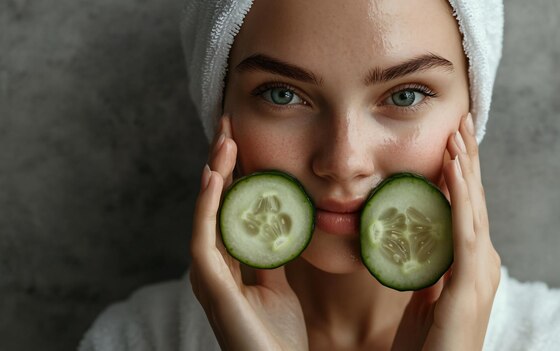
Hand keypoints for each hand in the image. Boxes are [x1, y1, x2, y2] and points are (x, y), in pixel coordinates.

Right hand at [189, 115, 307, 350]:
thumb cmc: (277, 336)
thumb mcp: (278, 286)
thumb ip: (271, 258)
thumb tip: (279, 227)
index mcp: (229, 262)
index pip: (228, 207)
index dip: (234, 173)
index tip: (243, 139)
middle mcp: (213, 264)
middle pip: (214, 203)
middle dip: (220, 163)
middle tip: (228, 125)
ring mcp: (208, 274)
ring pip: (206, 214)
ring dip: (214, 174)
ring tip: (224, 140)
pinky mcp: (210, 287)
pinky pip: (205, 239)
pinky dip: (207, 206)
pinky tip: (215, 178)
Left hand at [392, 113, 500, 350]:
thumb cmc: (426, 346)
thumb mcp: (424, 297)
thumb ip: (425, 269)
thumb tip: (412, 242)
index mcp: (469, 265)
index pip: (465, 209)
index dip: (460, 174)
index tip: (450, 141)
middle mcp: (481, 264)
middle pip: (475, 202)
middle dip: (468, 160)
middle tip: (460, 121)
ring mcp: (479, 275)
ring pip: (473, 209)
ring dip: (465, 169)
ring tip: (458, 132)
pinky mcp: (469, 288)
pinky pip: (463, 233)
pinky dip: (460, 198)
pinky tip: (453, 170)